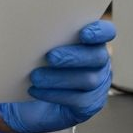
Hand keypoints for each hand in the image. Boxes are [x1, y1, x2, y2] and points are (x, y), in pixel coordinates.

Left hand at [0, 20, 114, 132]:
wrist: (26, 100)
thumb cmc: (34, 65)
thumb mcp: (38, 47)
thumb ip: (44, 37)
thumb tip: (29, 27)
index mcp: (91, 41)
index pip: (107, 32)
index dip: (100, 32)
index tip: (83, 34)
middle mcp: (99, 62)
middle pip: (98, 56)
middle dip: (73, 56)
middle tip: (50, 57)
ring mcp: (98, 85)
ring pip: (88, 80)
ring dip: (60, 77)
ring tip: (36, 77)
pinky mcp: (89, 105)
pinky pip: (79, 100)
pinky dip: (55, 94)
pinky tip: (36, 91)